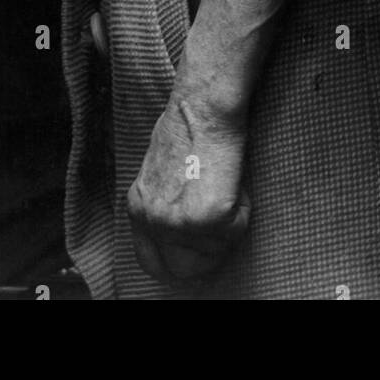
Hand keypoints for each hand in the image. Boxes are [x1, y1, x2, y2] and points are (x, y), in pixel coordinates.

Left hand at [126, 92, 249, 287]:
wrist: (203, 108)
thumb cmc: (187, 129)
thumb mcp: (159, 174)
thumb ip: (164, 206)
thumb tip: (183, 230)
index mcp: (137, 208)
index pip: (151, 262)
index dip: (178, 263)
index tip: (197, 253)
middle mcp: (152, 221)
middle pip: (183, 270)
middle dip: (207, 255)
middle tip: (220, 228)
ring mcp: (178, 222)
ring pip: (216, 250)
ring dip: (228, 225)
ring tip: (224, 187)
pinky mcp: (208, 218)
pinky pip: (235, 230)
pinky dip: (242, 210)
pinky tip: (232, 181)